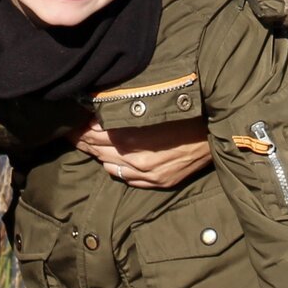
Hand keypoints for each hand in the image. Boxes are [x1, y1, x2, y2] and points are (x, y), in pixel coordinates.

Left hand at [73, 117, 211, 189]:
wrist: (217, 130)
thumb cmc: (184, 111)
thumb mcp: (150, 104)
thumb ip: (121, 109)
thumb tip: (97, 107)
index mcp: (128, 136)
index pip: (91, 134)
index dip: (79, 127)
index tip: (70, 121)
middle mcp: (134, 159)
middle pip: (96, 150)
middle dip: (83, 140)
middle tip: (72, 132)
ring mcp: (146, 174)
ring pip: (108, 165)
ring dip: (98, 154)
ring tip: (88, 144)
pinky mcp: (158, 182)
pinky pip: (126, 178)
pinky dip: (115, 167)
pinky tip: (111, 159)